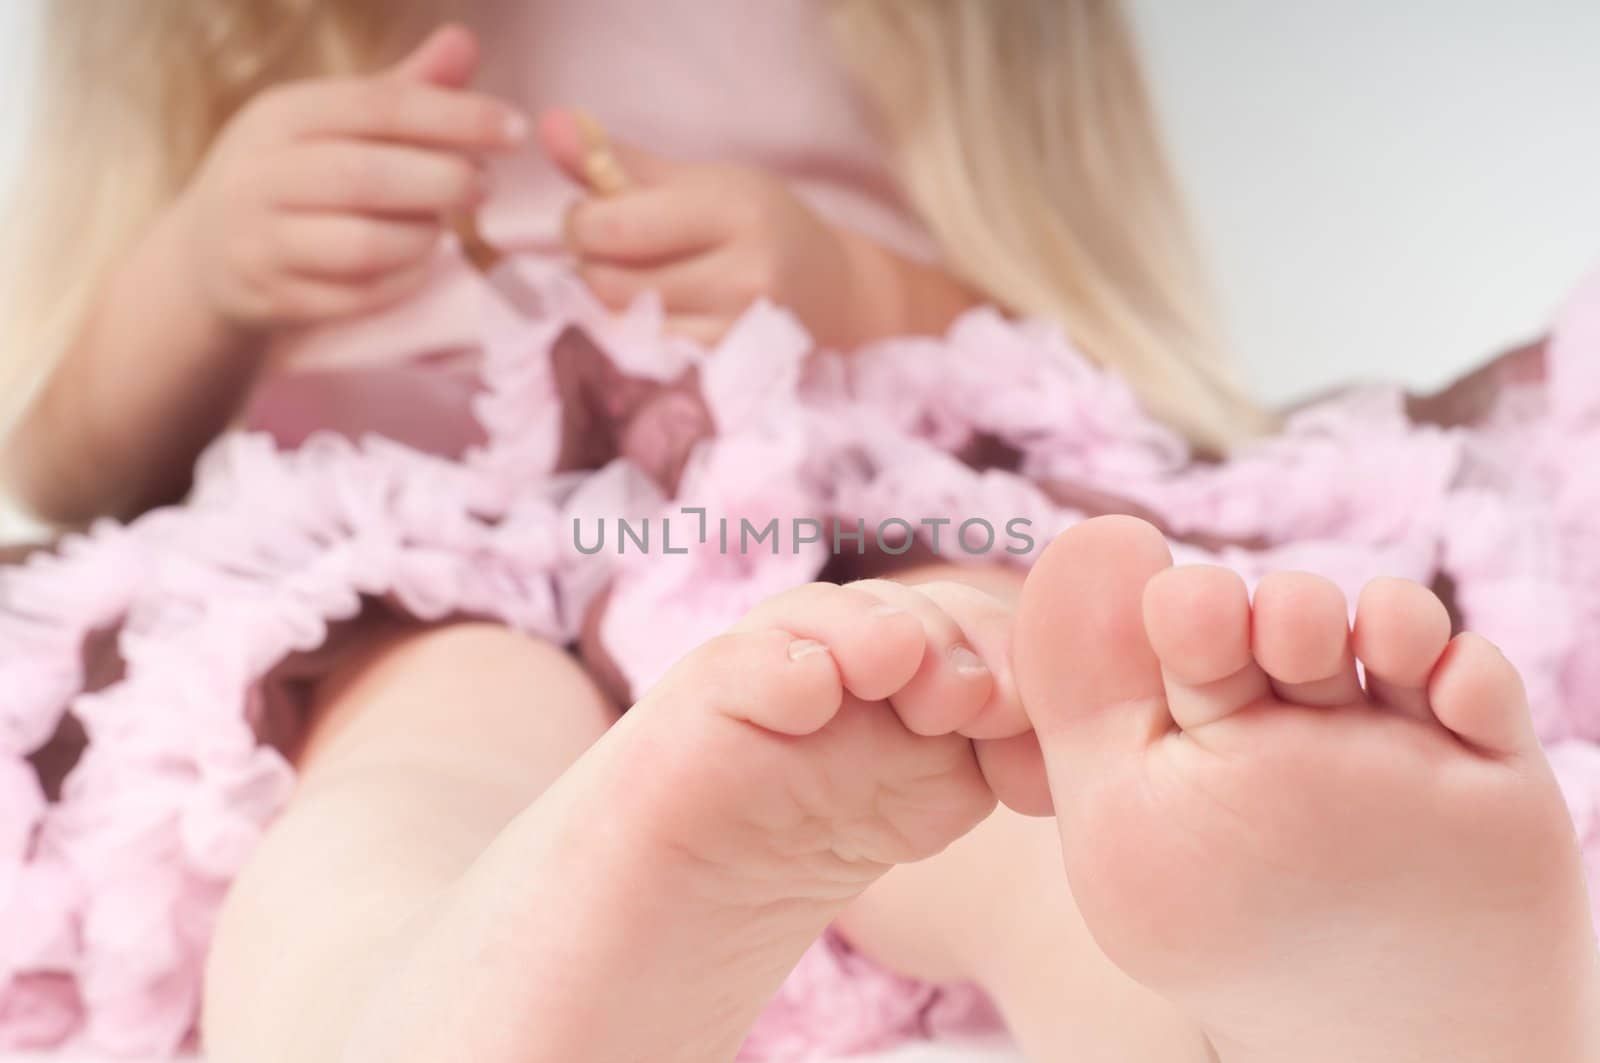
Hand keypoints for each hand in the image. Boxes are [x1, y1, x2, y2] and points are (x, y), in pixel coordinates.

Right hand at [172, 25, 527, 332]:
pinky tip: (418, 262)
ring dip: (423, 236)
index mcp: (280, 115)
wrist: (205, 258)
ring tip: (440, 224)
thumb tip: (463, 42)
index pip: (379, 107)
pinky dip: (405, 280)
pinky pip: (361, 297)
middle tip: (485, 185)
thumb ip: (401, 90)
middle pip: (370, 177)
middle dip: (444, 181)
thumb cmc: (293, 177)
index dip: (455, 116)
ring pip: (366, 245)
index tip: (515, 129)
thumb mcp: (333, 124)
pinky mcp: (274, 298)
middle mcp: (260, 175)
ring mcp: (261, 242)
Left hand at [543, 110, 868, 347]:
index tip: (593, 218)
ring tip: (635, 286)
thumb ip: (617, 160)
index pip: (611, 226)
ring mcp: (740, 332)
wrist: (831, 291)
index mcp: (733, 209)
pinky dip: (633, 339)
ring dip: (608, 308)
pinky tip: (652, 321)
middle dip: (592, 266)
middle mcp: (745, 274)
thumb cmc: (755, 226)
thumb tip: (548, 126)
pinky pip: (646, 361)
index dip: (579, 223)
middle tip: (613, 256)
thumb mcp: (698, 181)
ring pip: (622, 327)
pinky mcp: (732, 371)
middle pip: (608, 283)